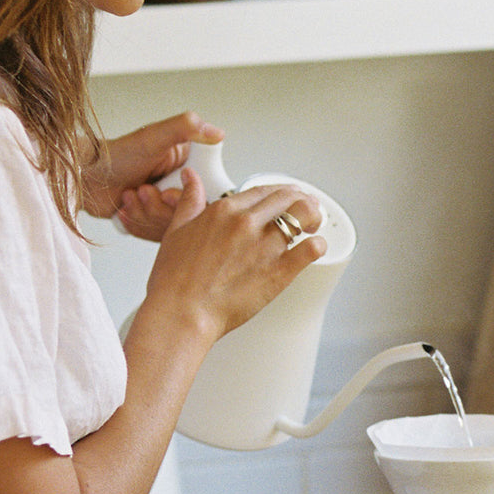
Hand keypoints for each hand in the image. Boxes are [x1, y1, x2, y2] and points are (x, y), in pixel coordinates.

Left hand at [80, 111, 223, 240]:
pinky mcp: (152, 221)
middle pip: (189, 213)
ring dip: (147, 213)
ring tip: (132, 194)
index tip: (170, 192)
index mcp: (187, 163)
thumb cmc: (113, 154)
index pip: (207, 190)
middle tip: (144, 189)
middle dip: (161, 206)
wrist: (84, 179)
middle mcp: (180, 183)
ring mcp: (165, 205)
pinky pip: (154, 235)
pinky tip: (127, 205)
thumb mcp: (153, 136)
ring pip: (172, 226)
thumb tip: (217, 132)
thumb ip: (186, 127)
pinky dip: (138, 223)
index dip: (191, 197)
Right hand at [137, 173, 326, 345]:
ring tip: (314, 225)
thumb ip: (189, 201)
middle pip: (288, 197)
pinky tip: (316, 247)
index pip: (263, 190)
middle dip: (301, 199)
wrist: (180, 313)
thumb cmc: (174, 280)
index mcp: (224, 211)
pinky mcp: (278, 272)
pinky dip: (318, 246)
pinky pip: (310, 250)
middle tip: (307, 208)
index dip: (279, 192)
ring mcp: (265, 247)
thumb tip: (190, 179)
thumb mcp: (176, 230)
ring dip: (313, 217)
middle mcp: (247, 223)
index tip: (284, 197)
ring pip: (303, 216)